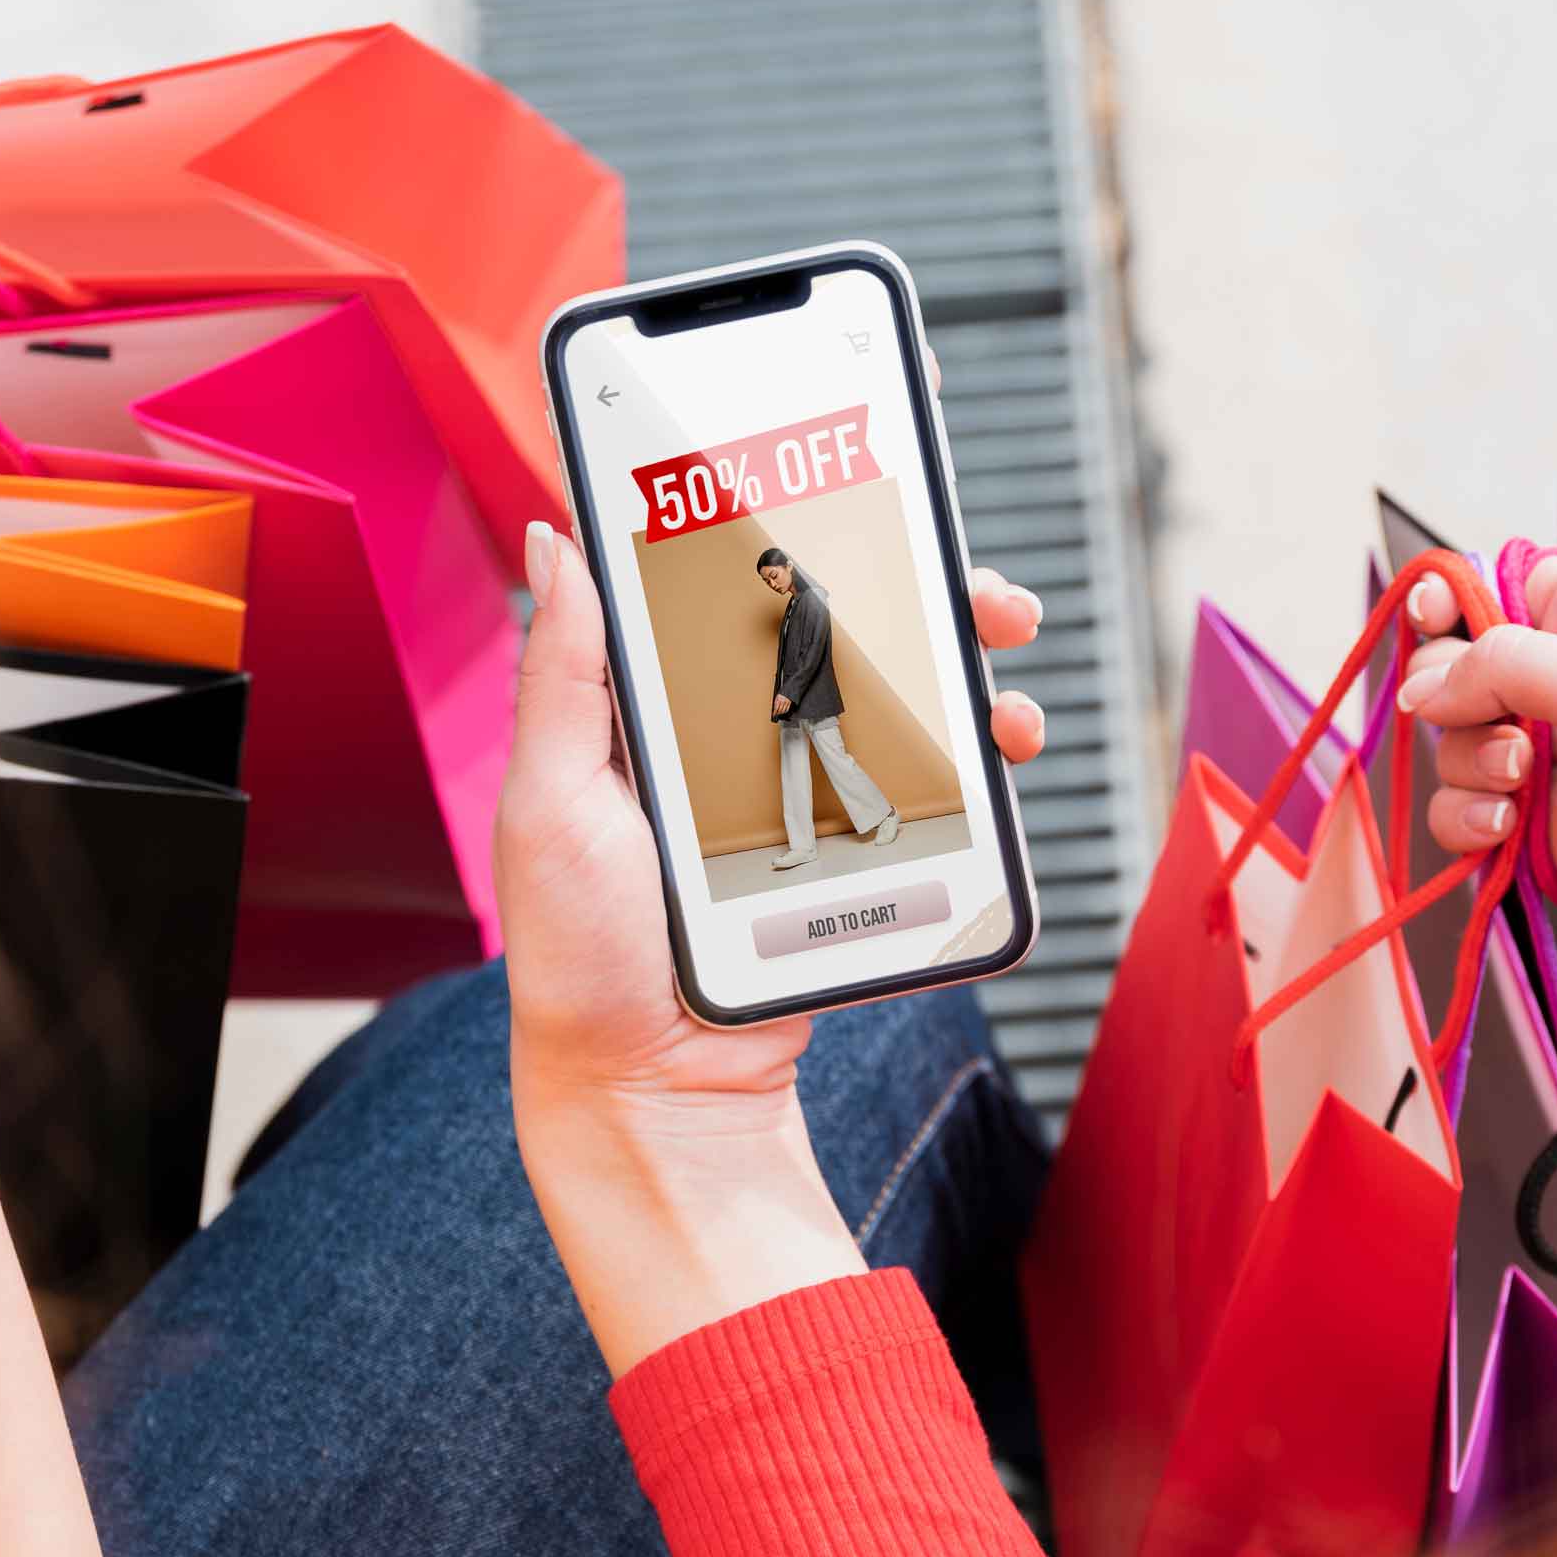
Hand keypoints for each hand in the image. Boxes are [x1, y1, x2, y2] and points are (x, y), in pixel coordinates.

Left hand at [501, 520, 1047, 1373]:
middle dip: (916, 588)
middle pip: (838, 631)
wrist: (655, 1091)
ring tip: (1004, 661)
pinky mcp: (850, 857)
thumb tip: (557, 539)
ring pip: (898, 702)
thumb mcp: (551, 803)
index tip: (846, 465)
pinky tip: (1003, 749)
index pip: (724, 587)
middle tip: (972, 581)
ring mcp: (800, 798)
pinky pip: (924, 792)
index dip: (787, 521)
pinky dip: (977, 760)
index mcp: (652, 710)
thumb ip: (563, 675)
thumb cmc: (579, 957)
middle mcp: (731, 739)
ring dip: (965, 666)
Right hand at [1402, 555, 1556, 1053]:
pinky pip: (1475, 825)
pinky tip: (1506, 831)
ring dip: (1463, 770)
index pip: (1496, 594)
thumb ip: (1504, 669)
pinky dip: (1470, 828)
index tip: (1433, 624)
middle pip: (1458, 678)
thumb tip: (1421, 683)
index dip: (1451, 606)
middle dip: (1455, 701)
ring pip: (1457, 754)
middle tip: (1503, 729)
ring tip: (1518, 786)